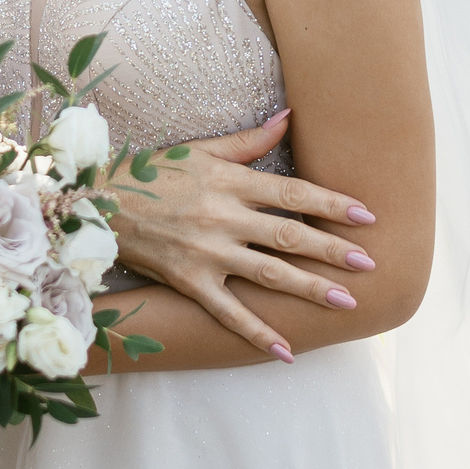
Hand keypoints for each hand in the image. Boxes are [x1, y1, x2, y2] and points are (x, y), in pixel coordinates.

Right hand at [108, 110, 380, 358]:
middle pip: (290, 236)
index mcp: (229, 182)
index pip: (293, 193)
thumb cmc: (152, 173)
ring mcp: (206, 252)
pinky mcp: (189, 282)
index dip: (332, 203)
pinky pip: (229, 313)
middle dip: (333, 250)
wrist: (98, 204)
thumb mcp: (199, 150)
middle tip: (371, 264)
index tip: (367, 215)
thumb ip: (248, 141)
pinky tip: (287, 351)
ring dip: (311, 289)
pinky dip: (258, 333)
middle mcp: (223, 217)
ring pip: (268, 274)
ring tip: (347, 302)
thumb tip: (290, 118)